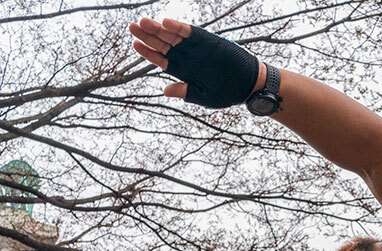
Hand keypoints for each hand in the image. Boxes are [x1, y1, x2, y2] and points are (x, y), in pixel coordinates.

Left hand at [129, 18, 262, 107]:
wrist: (249, 84)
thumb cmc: (227, 92)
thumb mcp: (203, 96)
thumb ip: (184, 92)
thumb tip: (164, 91)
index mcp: (184, 71)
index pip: (161, 60)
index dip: (148, 53)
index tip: (135, 45)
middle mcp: (187, 57)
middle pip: (163, 44)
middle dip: (147, 36)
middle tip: (132, 27)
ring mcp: (196, 47)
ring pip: (172, 35)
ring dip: (158, 28)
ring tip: (143, 22)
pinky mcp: (207, 40)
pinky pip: (189, 31)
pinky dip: (178, 27)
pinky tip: (165, 22)